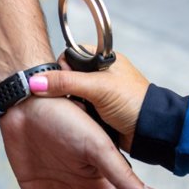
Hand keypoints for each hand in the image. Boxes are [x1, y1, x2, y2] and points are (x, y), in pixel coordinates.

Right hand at [28, 52, 149, 151]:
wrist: (152, 131)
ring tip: (81, 114)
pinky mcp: (100, 112)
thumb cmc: (133, 103)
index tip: (63, 84)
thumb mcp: (98, 88)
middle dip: (66, 92)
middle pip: (68, 79)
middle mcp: (100, 75)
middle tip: (74, 102)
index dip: (62, 69)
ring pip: (72, 97)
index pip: (70, 56)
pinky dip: (79, 118)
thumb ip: (66, 82)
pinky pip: (80, 112)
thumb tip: (36, 82)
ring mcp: (100, 94)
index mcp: (103, 60)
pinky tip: (83, 123)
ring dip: (73, 107)